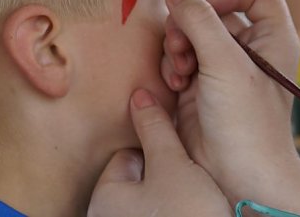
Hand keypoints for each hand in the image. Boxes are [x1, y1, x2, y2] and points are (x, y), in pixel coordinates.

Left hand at [87, 89, 229, 216]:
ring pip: (150, 205)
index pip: (127, 157)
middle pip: (137, 182)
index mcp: (105, 198)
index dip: (157, 153)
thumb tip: (139, 95)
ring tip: (194, 203)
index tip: (179, 161)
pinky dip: (175, 215)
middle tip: (189, 184)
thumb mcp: (172, 164)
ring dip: (171, 200)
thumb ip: (155, 128)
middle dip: (163, 179)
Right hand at [160, 0, 299, 201]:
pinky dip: (173, 65)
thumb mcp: (226, 63)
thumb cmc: (248, 123)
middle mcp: (251, 47)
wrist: (238, 175)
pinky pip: (180, 56)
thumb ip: (200, 21)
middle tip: (182, 46)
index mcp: (273, 35)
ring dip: (179, 46)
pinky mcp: (201, 83)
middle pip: (213, 9)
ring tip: (181, 71)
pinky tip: (177, 84)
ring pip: (192, 32)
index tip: (209, 12)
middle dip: (191, 25)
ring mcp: (224, 65)